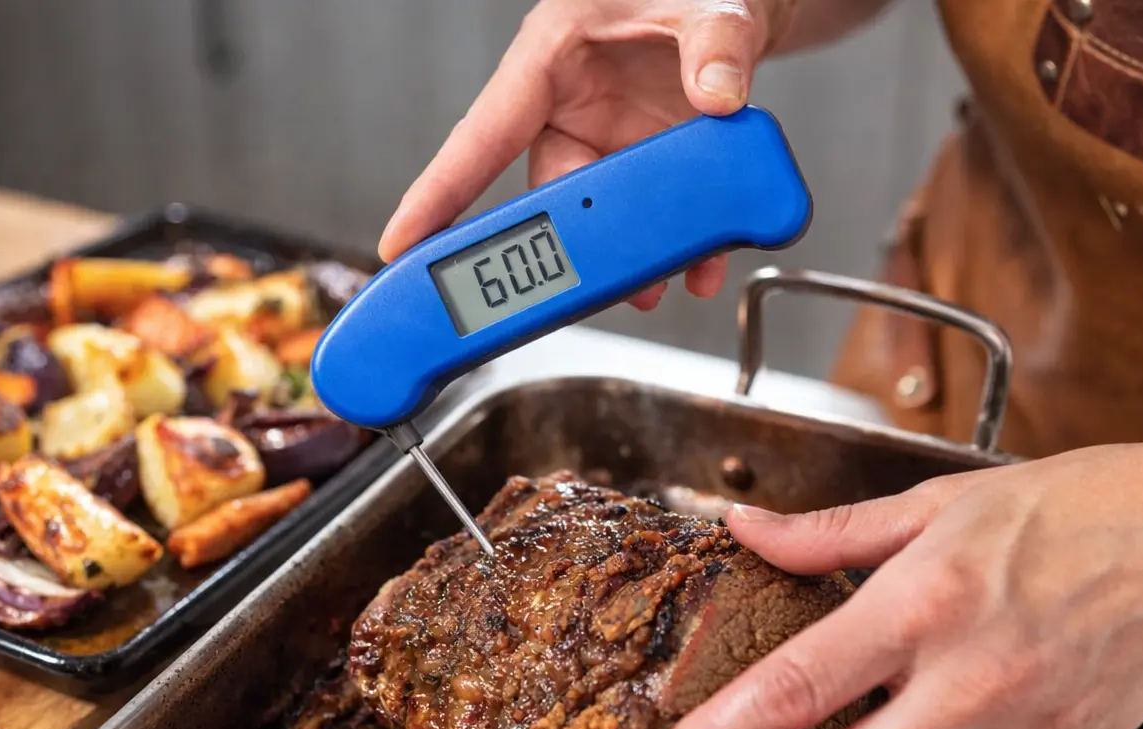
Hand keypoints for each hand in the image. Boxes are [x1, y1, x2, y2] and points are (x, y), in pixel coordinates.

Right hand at [379, 0, 796, 310]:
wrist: (740, 1)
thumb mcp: (709, 1)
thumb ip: (715, 42)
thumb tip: (718, 94)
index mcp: (552, 56)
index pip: (483, 132)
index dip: (439, 192)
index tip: (402, 244)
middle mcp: (571, 105)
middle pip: (548, 191)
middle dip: (561, 249)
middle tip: (573, 288)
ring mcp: (610, 139)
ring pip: (601, 215)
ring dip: (626, 257)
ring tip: (656, 284)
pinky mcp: (649, 160)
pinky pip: (654, 216)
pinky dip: (682, 248)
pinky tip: (703, 263)